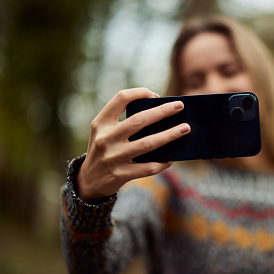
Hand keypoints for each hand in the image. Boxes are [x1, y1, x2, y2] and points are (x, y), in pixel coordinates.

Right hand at [76, 87, 189, 201]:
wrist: (88, 181)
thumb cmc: (104, 150)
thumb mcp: (104, 132)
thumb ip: (123, 121)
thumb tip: (159, 113)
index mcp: (101, 123)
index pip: (120, 98)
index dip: (139, 92)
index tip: (154, 94)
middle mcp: (105, 138)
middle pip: (139, 120)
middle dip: (163, 111)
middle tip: (180, 106)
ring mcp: (113, 157)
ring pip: (148, 143)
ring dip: (170, 135)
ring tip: (185, 128)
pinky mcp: (121, 174)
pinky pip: (148, 167)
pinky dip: (163, 162)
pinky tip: (172, 158)